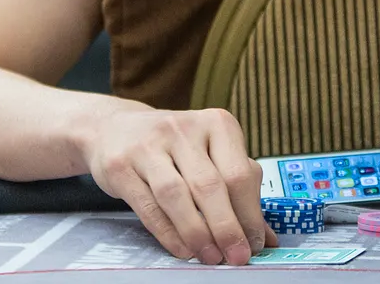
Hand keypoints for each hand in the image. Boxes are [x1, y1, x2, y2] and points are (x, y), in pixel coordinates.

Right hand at [85, 106, 274, 265]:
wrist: (115, 129)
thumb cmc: (174, 147)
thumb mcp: (210, 156)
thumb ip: (238, 191)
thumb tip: (265, 237)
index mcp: (216, 123)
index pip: (240, 174)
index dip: (250, 214)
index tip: (255, 243)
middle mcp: (183, 128)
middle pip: (210, 185)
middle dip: (227, 228)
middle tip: (236, 256)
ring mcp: (149, 144)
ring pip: (177, 195)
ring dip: (197, 232)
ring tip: (210, 256)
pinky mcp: (121, 165)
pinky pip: (149, 205)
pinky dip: (168, 232)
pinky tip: (183, 248)